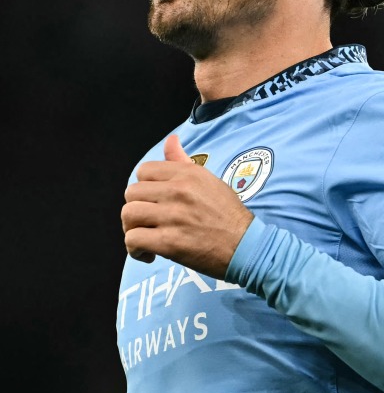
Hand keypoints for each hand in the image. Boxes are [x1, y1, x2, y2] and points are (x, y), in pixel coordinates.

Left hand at [122, 134, 254, 278]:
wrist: (245, 245)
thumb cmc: (227, 214)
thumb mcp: (209, 181)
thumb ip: (183, 161)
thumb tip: (171, 139)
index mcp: (189, 174)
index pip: (143, 170)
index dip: (145, 188)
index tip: (154, 201)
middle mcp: (180, 191)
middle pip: (131, 193)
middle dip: (136, 208)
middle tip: (149, 222)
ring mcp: (173, 216)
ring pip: (128, 215)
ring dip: (132, 229)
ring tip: (147, 237)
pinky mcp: (169, 242)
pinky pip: (133, 239)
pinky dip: (136, 249)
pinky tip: (149, 253)